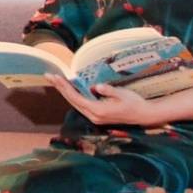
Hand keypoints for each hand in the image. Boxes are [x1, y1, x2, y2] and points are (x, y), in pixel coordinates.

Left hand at [61, 74, 176, 127]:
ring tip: (55, 80)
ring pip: (75, 103)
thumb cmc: (135, 103)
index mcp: (98, 111)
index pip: (76, 98)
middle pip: (72, 100)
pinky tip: (68, 88)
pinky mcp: (97, 115)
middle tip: (49, 76)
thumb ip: (109, 91)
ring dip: (64, 91)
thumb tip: (96, 87)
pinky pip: (81, 104)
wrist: (144, 115)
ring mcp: (95, 117)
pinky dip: (73, 95)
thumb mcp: (123, 94)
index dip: (65, 87)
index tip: (56, 77)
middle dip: (60, 88)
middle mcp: (94, 116)